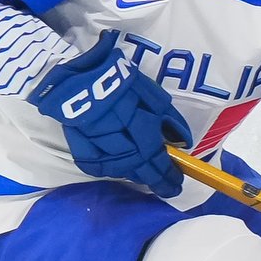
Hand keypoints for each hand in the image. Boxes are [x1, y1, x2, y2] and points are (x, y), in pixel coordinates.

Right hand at [30, 31, 191, 196]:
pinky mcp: (79, 144)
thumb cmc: (124, 83)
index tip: (176, 183)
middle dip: (154, 180)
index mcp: (141, 129)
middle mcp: (121, 142)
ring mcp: (98, 146)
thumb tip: (182, 143)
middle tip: (165, 187)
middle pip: (139, 169)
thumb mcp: (155, 98)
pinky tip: (117, 167)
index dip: (168, 175)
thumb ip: (171, 122)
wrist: (84, 73)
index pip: (158, 160)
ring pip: (118, 169)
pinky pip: (95, 165)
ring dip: (133, 174)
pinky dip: (108, 168)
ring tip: (143, 175)